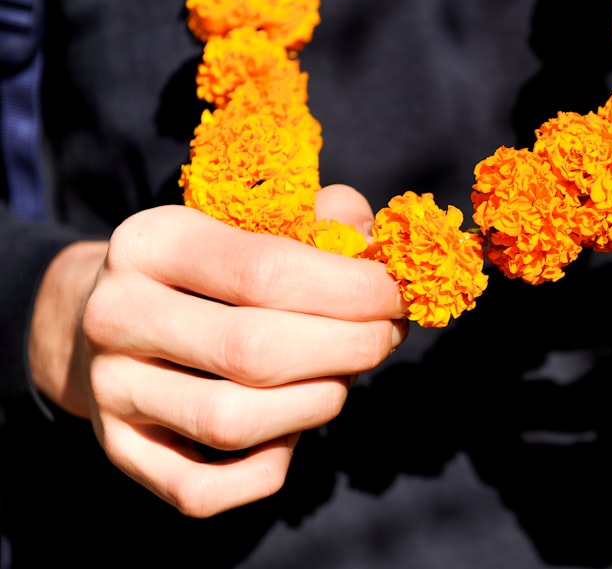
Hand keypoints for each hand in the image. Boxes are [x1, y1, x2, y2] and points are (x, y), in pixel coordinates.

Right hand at [30, 185, 405, 516]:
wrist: (110, 315)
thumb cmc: (208, 269)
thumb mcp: (250, 225)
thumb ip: (317, 222)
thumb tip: (373, 239)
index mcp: (152, 242)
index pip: (267, 271)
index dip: (352, 289)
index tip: (399, 295)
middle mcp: (116, 315)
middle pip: (256, 351)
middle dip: (349, 348)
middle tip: (387, 337)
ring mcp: (111, 390)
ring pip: (234, 423)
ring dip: (318, 403)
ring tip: (343, 375)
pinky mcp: (119, 450)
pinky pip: (204, 490)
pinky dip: (267, 467)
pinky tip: (291, 427)